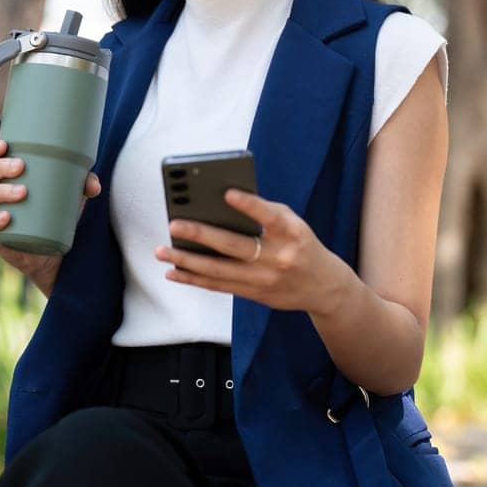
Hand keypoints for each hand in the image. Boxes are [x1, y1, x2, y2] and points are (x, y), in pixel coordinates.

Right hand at [0, 137, 100, 296]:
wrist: (46, 254)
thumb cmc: (51, 213)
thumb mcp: (68, 197)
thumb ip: (82, 185)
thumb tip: (94, 184)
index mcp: (3, 175)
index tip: (4, 144)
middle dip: (0, 166)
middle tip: (21, 166)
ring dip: (1, 191)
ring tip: (22, 192)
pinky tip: (6, 216)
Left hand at [154, 188, 344, 315]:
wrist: (324, 286)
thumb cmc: (301, 243)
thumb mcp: (293, 223)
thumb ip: (263, 213)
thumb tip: (218, 204)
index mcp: (292, 233)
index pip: (270, 217)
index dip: (250, 205)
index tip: (227, 193)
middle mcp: (278, 258)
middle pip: (235, 246)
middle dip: (202, 236)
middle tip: (174, 225)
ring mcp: (265, 280)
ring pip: (220, 271)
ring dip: (187, 262)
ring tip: (162, 251)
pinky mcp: (254, 294)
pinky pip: (219, 286)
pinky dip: (194, 279)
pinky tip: (173, 271)